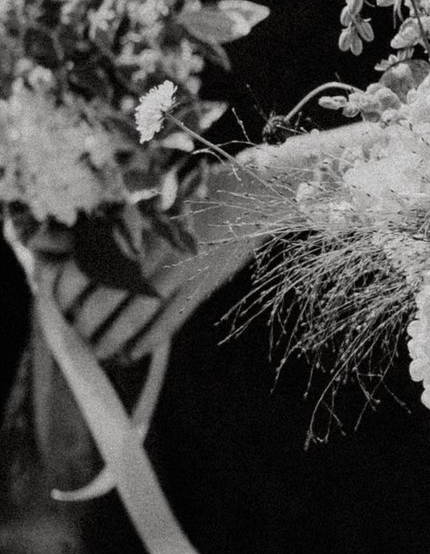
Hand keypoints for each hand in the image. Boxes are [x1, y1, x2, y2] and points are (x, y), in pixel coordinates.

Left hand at [27, 214, 254, 369]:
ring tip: (100, 354)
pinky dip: (145, 343)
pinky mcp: (196, 286)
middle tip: (79, 338)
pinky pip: (164, 324)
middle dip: (85, 328)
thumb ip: (109, 230)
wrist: (244, 200)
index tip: (62, 310)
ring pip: (129, 319)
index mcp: (123, 228)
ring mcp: (170, 271)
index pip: (77, 271)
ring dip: (110, 342)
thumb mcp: (143, 206)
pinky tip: (133, 354)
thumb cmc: (189, 202)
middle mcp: (141, 251)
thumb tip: (61, 250)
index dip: (64, 298)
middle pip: (99, 302)